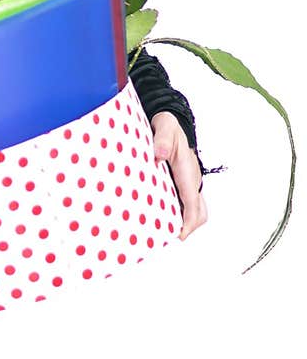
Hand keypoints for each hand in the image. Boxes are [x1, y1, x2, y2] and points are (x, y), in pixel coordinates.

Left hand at [150, 111, 208, 240]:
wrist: (174, 121)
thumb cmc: (168, 126)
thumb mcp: (164, 127)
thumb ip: (161, 140)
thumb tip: (159, 155)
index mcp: (188, 171)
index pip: (192, 201)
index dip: (188, 220)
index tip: (180, 234)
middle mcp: (193, 179)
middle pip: (200, 211)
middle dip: (189, 227)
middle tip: (170, 236)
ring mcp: (191, 182)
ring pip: (197, 209)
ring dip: (188, 222)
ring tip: (168, 231)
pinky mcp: (185, 181)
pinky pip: (190, 203)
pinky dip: (184, 214)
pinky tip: (166, 216)